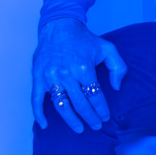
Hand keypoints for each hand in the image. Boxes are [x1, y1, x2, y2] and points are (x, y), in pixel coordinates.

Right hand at [31, 18, 127, 133]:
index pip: (95, 96)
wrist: (59, 26)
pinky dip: (39, 114)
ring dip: (71, 120)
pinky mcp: (38, 77)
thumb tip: (116, 87)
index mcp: (84, 68)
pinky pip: (36, 99)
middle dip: (90, 118)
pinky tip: (45, 125)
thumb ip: (118, 67)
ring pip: (61, 106)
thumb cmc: (84, 39)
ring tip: (79, 128)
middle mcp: (66, 74)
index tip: (105, 117)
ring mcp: (50, 76)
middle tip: (96, 126)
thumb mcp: (108, 48)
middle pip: (80, 104)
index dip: (101, 110)